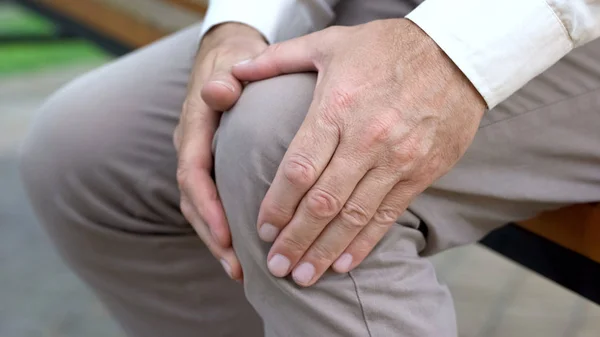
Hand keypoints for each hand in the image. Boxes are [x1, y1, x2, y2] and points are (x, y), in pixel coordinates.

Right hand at [175, 23, 266, 281]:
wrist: (226, 59)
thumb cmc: (234, 62)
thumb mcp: (229, 64)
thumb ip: (222, 81)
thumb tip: (219, 92)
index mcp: (193, 128)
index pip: (194, 174)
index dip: (208, 207)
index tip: (227, 236)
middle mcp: (192, 149)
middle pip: (195, 201)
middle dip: (214, 236)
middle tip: (237, 268)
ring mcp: (199, 159)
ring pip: (200, 208)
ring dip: (218, 240)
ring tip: (240, 271)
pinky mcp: (210, 167)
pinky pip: (211, 202)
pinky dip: (223, 227)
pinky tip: (241, 250)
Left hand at [233, 19, 485, 285]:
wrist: (457, 55)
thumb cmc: (387, 47)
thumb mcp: (329, 43)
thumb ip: (277, 60)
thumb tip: (235, 71)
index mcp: (337, 108)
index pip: (298, 170)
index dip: (277, 205)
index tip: (262, 229)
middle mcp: (366, 140)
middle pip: (322, 203)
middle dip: (295, 240)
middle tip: (274, 267)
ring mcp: (397, 160)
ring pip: (354, 217)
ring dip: (325, 251)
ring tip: (303, 277)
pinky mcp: (420, 172)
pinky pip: (388, 215)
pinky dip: (364, 243)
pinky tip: (344, 263)